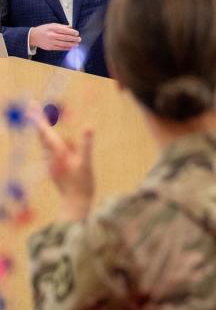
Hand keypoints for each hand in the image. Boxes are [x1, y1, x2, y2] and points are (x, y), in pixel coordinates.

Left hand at [26, 102, 93, 220]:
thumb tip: (89, 126)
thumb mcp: (86, 163)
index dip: (39, 119)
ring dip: (43, 131)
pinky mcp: (55, 168)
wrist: (75, 203)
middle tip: (33, 107)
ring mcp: (52, 163)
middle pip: (43, 136)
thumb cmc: (82, 184)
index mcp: (57, 153)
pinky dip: (49, 142)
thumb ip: (86, 144)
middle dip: (38, 122)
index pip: (46, 132)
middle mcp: (52, 157)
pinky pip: (51, 151)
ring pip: (46, 144)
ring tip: (39, 120)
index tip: (32, 106)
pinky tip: (51, 141)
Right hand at [29, 23, 80, 50]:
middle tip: (79, 39)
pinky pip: (60, 48)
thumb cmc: (44, 29)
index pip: (65, 31)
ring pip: (64, 44)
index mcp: (53, 28)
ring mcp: (51, 42)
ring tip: (77, 44)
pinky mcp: (50, 47)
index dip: (73, 32)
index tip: (77, 33)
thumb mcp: (52, 25)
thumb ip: (62, 26)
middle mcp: (52, 35)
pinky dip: (66, 48)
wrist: (33, 36)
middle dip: (74, 39)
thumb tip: (71, 28)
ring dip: (72, 44)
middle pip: (66, 38)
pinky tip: (71, 47)